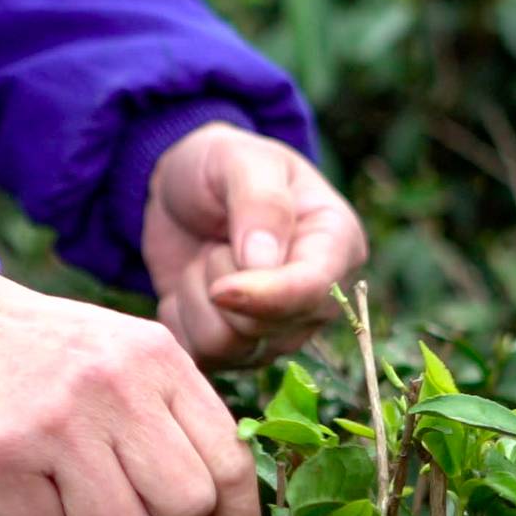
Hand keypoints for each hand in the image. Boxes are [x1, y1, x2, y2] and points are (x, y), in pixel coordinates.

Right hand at [0, 267, 259, 515]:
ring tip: (68, 489)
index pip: (230, 461)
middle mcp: (115, 386)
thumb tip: (221, 514)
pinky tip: (23, 481)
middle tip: (123, 503)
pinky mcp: (0, 458)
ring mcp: (56, 423)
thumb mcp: (124, 354)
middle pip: (185, 508)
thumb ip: (173, 415)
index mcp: (158, 357)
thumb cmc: (43, 351)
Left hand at [144, 122, 367, 368]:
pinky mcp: (235, 348)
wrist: (180, 191)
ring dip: (196, 298)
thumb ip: (259, 202)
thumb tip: (262, 262)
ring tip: (204, 257)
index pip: (312, 291)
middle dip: (220, 280)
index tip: (219, 288)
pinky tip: (188, 285)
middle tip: (215, 238)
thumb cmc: (221, 165)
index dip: (265, 295)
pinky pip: (199, 356)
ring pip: (227, 347)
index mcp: (336, 245)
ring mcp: (276, 330)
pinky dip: (179, 319)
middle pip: (264, 327)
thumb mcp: (240, 159)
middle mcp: (315, 299)